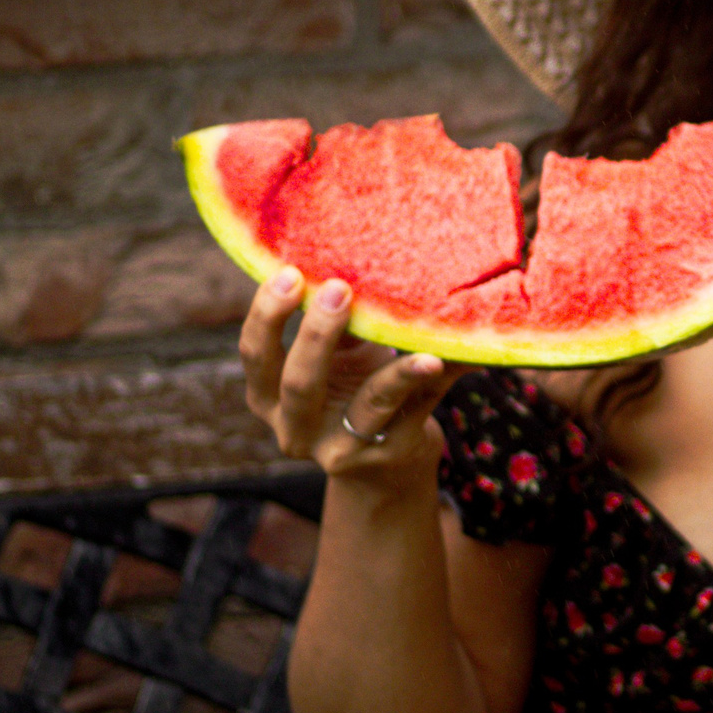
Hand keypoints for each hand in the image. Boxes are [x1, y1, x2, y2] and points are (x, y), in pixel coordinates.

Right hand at [240, 268, 465, 488]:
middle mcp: (295, 429)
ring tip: (424, 346)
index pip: (254, 354)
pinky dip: (437, 379)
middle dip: (317, 334)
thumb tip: (345, 252)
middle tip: (338, 288)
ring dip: (398, 371)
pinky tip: (457, 357)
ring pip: (370, 403)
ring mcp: (343, 448)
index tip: (290, 272)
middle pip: (299, 383)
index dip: (268, 315)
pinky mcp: (389, 453)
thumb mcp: (334, 356)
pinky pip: (417, 408)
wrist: (385, 459)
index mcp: (268, 396)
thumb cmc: (353, 386)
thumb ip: (330, 320)